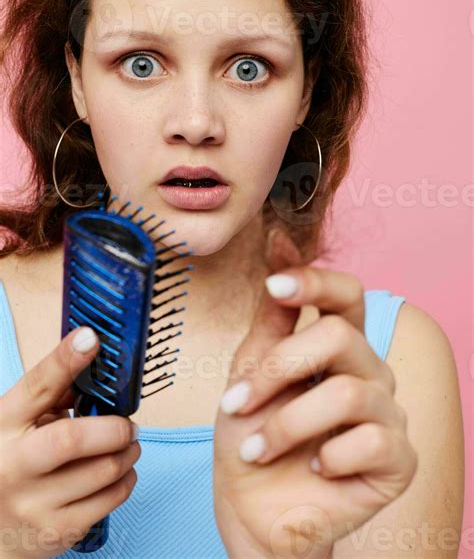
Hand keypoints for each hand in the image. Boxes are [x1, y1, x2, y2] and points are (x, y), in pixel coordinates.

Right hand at [0, 327, 139, 558]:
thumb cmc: (11, 462)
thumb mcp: (17, 423)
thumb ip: (51, 397)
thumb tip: (96, 366)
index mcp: (2, 425)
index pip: (36, 387)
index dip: (65, 360)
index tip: (91, 338)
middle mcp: (12, 465)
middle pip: (71, 439)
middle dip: (113, 428)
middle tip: (129, 425)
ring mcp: (32, 503)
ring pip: (102, 471)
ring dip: (127, 453)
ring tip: (127, 447)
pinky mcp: (56, 531)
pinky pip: (109, 500)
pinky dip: (125, 481)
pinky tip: (119, 473)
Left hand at [213, 229, 416, 558]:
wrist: (250, 508)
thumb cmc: (250, 433)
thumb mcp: (250, 367)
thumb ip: (271, 313)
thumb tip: (279, 241)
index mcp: (337, 345)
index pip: (346, 294)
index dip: (314, 281)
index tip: (273, 282)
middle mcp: (369, 371)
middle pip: (338, 337)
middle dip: (276, 370)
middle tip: (236, 403)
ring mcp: (387, 415)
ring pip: (347, 392)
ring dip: (286, 424)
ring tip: (257, 448)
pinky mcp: (398, 461)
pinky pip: (372, 440)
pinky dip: (327, 457)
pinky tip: (314, 469)